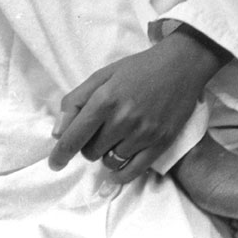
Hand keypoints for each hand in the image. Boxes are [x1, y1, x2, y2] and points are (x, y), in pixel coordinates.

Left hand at [48, 27, 229, 181]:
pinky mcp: (160, 142)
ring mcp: (143, 133)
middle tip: (100, 131)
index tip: (55, 163)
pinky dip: (120, 173)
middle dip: (89, 144)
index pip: (73, 138)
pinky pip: (133, 171)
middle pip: (90, 151)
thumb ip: (76, 100)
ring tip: (117, 136)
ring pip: (110, 161)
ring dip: (107, 153)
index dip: (60, 154)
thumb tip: (58, 132)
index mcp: (105, 100)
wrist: (182, 65)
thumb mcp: (103, 74)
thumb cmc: (140, 68)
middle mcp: (123, 119)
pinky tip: (118, 166)